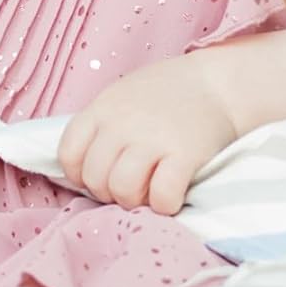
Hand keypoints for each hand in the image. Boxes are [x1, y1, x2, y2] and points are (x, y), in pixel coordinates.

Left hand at [56, 56, 237, 216]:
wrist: (217, 83)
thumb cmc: (167, 94)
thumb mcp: (123, 96)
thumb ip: (102, 126)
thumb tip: (82, 169)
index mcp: (103, 108)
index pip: (68, 153)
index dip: (80, 173)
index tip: (102, 173)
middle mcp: (122, 123)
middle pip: (95, 178)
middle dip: (110, 191)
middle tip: (133, 184)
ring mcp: (152, 138)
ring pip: (123, 191)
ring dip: (136, 201)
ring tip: (151, 189)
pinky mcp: (184, 154)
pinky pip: (162, 197)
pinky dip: (165, 204)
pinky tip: (173, 192)